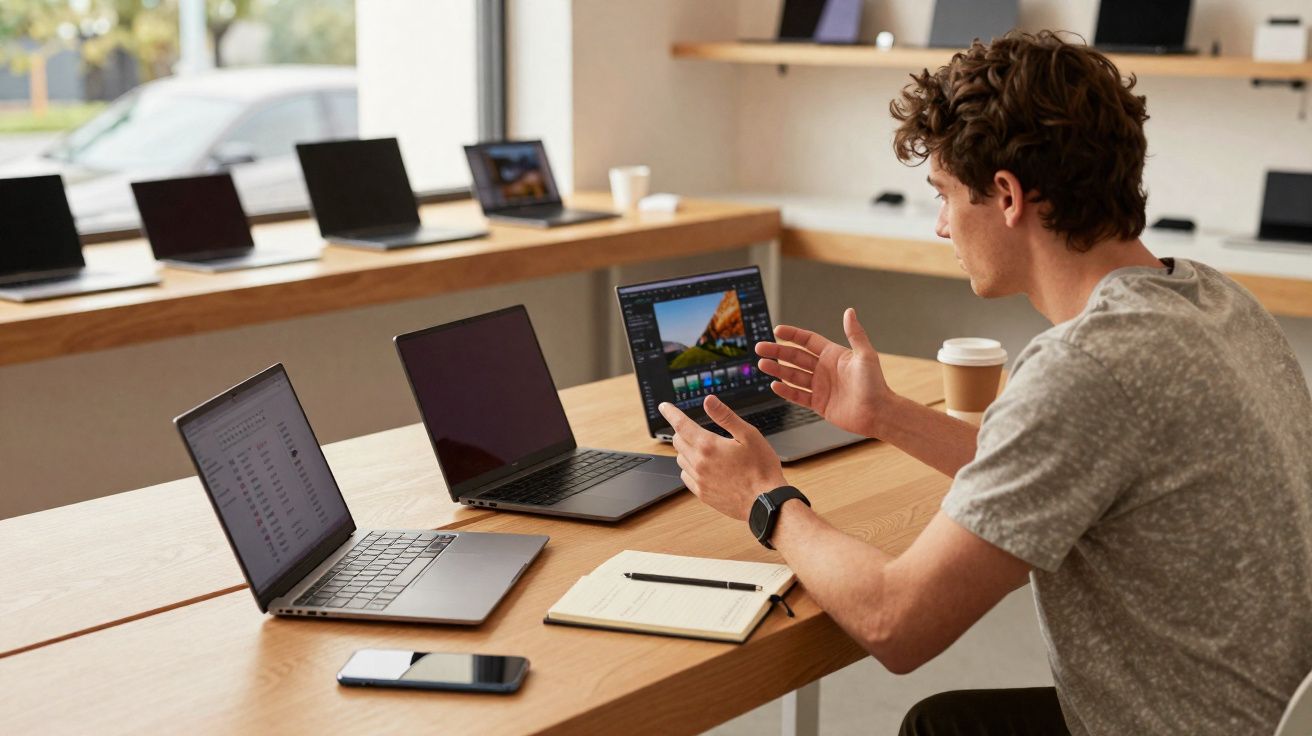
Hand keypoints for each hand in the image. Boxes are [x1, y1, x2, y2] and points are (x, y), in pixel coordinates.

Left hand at [658, 395, 787, 521]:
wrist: (765, 502)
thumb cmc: (761, 468)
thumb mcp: (749, 435)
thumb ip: (725, 417)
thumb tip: (708, 401)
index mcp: (708, 446)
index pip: (681, 424)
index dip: (671, 413)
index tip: (664, 407)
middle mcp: (699, 463)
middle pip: (678, 441)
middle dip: (682, 431)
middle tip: (693, 428)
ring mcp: (699, 480)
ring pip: (680, 459)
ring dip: (686, 449)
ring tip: (703, 448)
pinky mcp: (702, 494)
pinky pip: (686, 477)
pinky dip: (689, 468)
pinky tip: (702, 467)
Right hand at [756, 308, 892, 437]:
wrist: (878, 413)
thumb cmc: (875, 384)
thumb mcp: (865, 355)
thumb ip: (855, 334)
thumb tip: (849, 311)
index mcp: (833, 355)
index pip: (808, 341)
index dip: (792, 335)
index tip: (777, 331)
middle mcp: (824, 369)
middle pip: (795, 357)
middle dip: (777, 352)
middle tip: (760, 348)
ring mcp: (820, 387)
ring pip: (793, 376)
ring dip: (777, 370)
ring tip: (762, 365)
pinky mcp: (819, 404)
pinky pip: (798, 396)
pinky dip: (786, 391)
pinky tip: (774, 385)